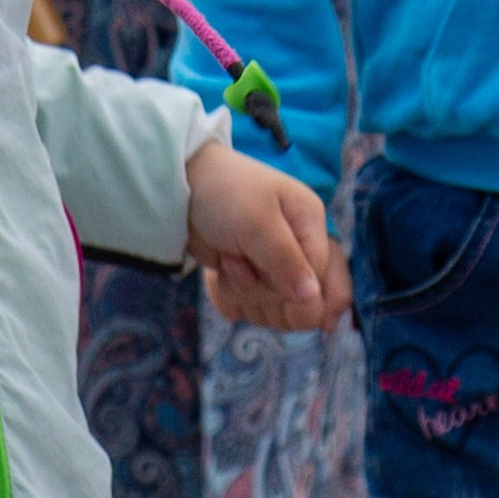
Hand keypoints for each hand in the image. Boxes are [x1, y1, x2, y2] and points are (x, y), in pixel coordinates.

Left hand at [186, 141, 344, 329]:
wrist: (178, 190)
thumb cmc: (223, 194)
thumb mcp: (256, 223)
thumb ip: (286, 262)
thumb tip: (313, 297)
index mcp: (309, 223)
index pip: (320, 276)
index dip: (295, 289)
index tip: (263, 274)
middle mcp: (297, 247)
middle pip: (300, 300)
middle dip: (266, 291)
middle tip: (240, 262)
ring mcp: (271, 266)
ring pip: (272, 307)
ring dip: (243, 291)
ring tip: (228, 259)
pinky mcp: (248, 278)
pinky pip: (249, 306)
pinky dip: (230, 294)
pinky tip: (221, 271)